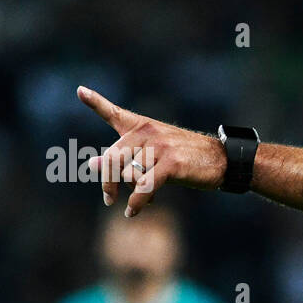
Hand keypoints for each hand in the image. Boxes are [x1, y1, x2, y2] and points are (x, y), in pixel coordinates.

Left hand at [77, 86, 227, 216]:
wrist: (222, 160)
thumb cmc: (187, 159)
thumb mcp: (157, 154)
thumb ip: (127, 158)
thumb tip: (91, 165)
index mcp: (143, 126)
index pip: (115, 113)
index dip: (96, 102)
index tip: (80, 91)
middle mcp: (148, 132)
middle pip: (112, 158)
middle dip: (107, 181)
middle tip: (108, 198)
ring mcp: (159, 146)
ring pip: (129, 174)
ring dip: (132, 193)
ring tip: (140, 200)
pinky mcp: (171, 163)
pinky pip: (145, 186)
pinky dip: (138, 202)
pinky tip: (133, 211)